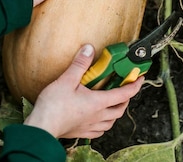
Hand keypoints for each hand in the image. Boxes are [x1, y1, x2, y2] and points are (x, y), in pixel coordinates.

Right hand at [23, 44, 143, 138]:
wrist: (42, 127)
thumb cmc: (54, 106)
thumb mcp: (67, 80)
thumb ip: (80, 64)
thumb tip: (89, 50)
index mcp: (98, 103)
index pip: (124, 94)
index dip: (134, 85)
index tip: (140, 78)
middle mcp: (98, 116)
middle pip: (120, 109)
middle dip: (126, 99)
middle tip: (125, 89)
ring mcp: (90, 126)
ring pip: (111, 122)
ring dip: (115, 112)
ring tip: (112, 103)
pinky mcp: (82, 132)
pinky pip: (100, 130)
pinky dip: (104, 124)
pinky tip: (97, 119)